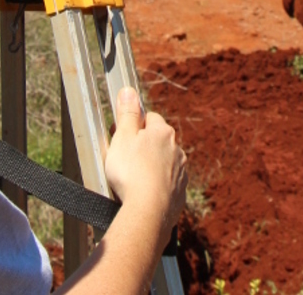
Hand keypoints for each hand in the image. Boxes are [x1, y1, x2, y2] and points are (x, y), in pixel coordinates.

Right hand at [105, 87, 186, 244]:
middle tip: (124, 160)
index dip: (133, 126)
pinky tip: (143, 194)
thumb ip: (127, 114)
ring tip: (133, 181)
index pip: (149, 119)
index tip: (121, 136)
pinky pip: (167, 184)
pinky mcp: (180, 193)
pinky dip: (157, 186)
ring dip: (152, 167)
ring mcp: (181, 172)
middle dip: (144, 147)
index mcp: (163, 132)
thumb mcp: (122, 138)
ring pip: (164, 163)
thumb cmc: (131, 173)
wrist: (148, 212)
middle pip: (158, 141)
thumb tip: (129, 90)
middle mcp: (177, 149)